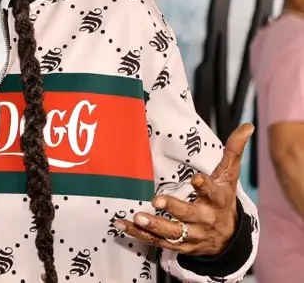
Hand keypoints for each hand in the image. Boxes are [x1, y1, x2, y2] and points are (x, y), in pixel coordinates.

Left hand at [115, 123, 253, 255]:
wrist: (228, 238)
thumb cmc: (223, 200)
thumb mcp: (228, 177)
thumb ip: (233, 151)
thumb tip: (247, 126)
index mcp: (217, 200)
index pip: (213, 192)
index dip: (205, 186)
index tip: (196, 179)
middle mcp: (205, 219)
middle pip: (189, 214)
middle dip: (173, 208)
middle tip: (157, 200)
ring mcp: (193, 234)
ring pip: (173, 232)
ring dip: (154, 225)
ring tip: (137, 217)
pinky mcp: (181, 246)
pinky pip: (159, 242)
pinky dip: (141, 235)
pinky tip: (124, 225)